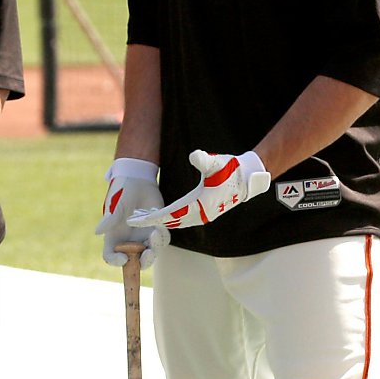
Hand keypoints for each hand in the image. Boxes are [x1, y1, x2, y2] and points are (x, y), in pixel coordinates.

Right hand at [96, 157, 167, 265]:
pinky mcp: (156, 230)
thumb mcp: (115, 204)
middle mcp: (129, 241)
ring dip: (154, 249)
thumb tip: (98, 232)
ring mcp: (143, 237)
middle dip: (143, 261)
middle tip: (148, 254)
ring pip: (151, 253)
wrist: (138, 180)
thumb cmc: (122, 191)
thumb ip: (110, 219)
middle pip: (135, 261)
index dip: (115, 261)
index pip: (111, 256)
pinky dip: (162, 237)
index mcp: (114, 237)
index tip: (123, 258)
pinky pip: (162, 240)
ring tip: (155, 233)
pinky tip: (159, 227)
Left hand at [128, 150, 270, 230]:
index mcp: (198, 204)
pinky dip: (171, 219)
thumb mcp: (216, 162)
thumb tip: (193, 155)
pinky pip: (184, 220)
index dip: (150, 217)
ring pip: (177, 222)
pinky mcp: (207, 214)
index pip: (168, 214)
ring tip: (144, 218)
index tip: (135, 220)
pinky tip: (164, 215)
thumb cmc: (230, 169)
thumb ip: (203, 160)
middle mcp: (200, 214)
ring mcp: (204, 216)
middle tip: (132, 220)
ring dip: (161, 221)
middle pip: (170, 221)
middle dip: (151, 221)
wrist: (247, 179)